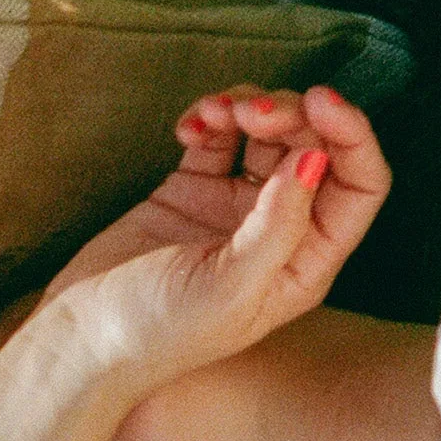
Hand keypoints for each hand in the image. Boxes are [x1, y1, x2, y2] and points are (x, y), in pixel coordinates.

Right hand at [46, 83, 390, 384]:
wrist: (81, 338)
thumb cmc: (159, 332)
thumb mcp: (230, 286)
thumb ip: (278, 224)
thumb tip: (318, 158)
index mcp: (304, 262)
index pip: (359, 187)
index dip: (352, 137)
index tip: (320, 101)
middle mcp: (280, 232)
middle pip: (314, 148)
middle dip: (290, 115)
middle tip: (250, 111)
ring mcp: (236, 208)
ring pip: (268, 134)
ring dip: (247, 108)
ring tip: (213, 112)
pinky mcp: (193, 190)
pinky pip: (218, 137)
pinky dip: (209, 118)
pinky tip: (186, 128)